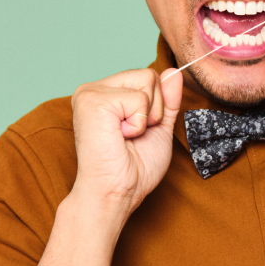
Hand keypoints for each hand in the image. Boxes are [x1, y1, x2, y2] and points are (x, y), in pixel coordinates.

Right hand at [70, 67, 182, 215]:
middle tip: (131, 136)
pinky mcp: (93, 100)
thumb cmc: (133, 169)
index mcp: (105, 93)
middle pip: (149, 75)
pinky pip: (139, 98)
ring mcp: (90, 92)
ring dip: (146, 117)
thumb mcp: (159, 127)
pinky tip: (119, 137)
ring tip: (125, 136)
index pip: (148, 77)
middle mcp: (93, 89)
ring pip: (147, 80)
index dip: (154, 108)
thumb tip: (173, 72)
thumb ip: (166, 100)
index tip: (136, 133)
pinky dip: (138, 123)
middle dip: (153, 110)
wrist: (116, 193)